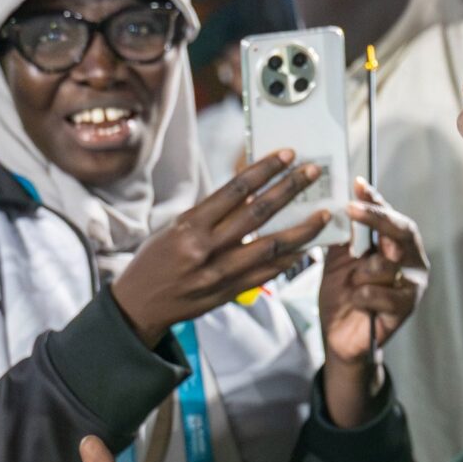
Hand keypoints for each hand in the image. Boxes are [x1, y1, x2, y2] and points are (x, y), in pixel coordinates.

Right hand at [111, 155, 329, 347]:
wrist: (138, 305)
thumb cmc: (156, 260)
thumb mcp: (176, 228)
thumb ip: (213, 212)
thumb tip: (250, 192)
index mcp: (190, 226)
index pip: (235, 190)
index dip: (264, 170)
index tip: (287, 155)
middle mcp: (206, 248)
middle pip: (258, 212)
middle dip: (290, 189)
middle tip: (313, 172)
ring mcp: (220, 272)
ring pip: (271, 246)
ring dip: (302, 229)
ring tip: (324, 213)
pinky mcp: (230, 292)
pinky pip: (268, 273)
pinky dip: (290, 259)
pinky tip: (307, 246)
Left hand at [317, 183, 427, 368]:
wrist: (340, 336)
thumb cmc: (343, 294)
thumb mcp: (339, 259)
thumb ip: (344, 234)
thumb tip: (336, 203)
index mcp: (397, 244)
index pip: (390, 215)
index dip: (375, 200)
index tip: (357, 185)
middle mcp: (411, 259)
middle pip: (401, 230)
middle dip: (376, 219)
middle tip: (351, 209)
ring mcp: (413, 283)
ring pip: (386, 264)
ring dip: (360, 273)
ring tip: (352, 285)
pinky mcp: (407, 307)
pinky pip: (379, 292)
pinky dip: (361, 296)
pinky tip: (358, 303)